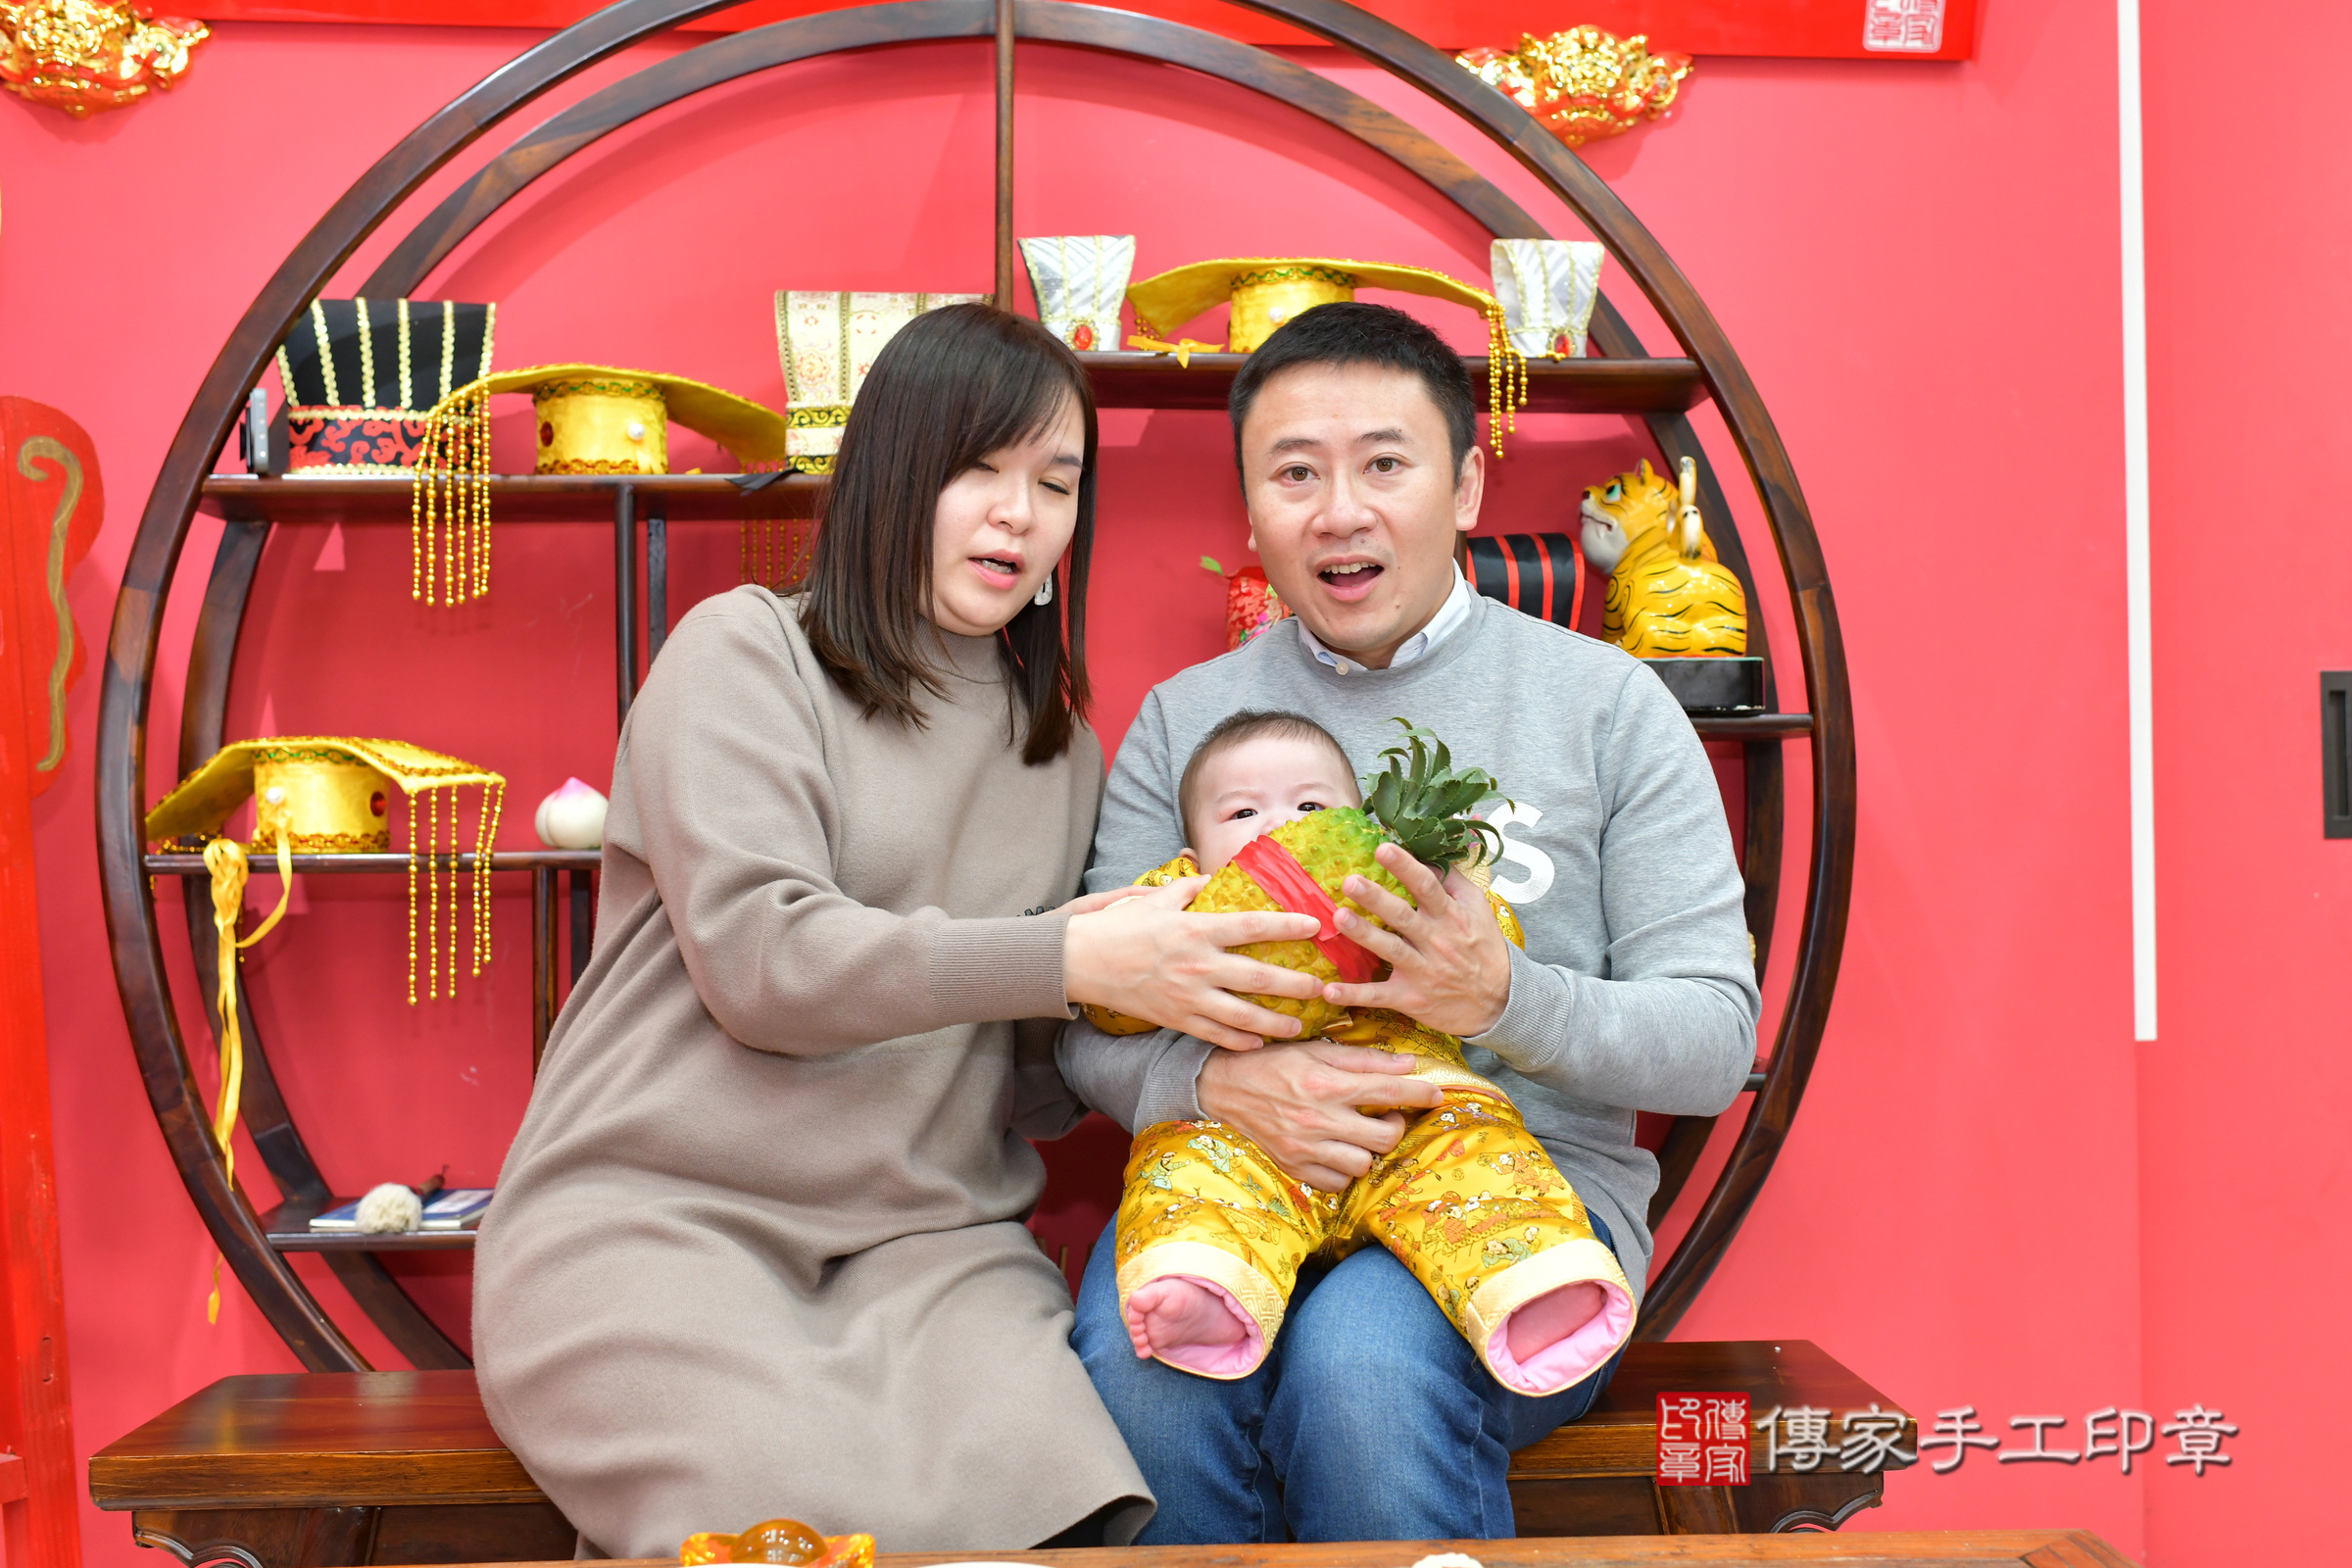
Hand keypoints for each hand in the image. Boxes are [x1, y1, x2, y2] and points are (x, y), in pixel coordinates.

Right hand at [1065, 879, 1323, 1051]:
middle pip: (1258, 977)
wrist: (1080, 961)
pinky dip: (1239, 1042)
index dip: (1288, 926)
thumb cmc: (1118, 925)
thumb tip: (1217, 877)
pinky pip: (1215, 1035)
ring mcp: (1187, 996)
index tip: (1315, 926)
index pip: (1253, 926)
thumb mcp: (1156, 898)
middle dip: (1295, 984)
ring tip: (1299, 1026)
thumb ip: (1192, 887)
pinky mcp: (1175, 1019)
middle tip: (1321, 987)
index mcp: (1196, 928)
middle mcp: (1197, 964)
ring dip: (1275, 1023)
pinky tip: (1258, 1043)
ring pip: (1242, 1016)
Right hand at [1198, 1042, 1444, 1191]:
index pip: (1389, 1091)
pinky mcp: (1294, 1167)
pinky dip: (1344, 1171)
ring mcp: (1306, 1148)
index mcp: (1327, 1084)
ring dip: (1369, 1149)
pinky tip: (1339, 1151)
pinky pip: (1337, 1182)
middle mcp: (1319, 1120)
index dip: (1420, 1093)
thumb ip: (1363, 1060)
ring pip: (1363, 1164)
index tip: (1435, 1094)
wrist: (1224, 1088)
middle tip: (1389, 1115)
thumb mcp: (1317, 1050)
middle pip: (1384, 1136)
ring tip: (1361, 1134)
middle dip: (1397, 1125)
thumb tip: (1406, 1065)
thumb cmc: (1275, 1064)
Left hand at [1323, 843, 1512, 1037]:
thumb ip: (1455, 879)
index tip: (1383, 848)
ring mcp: (1422, 971)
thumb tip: (1436, 849)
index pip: (1426, 886)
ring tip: (1340, 918)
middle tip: (1350, 881)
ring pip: (1389, 950)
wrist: (1499, 1002)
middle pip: (1402, 916)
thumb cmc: (1484, 948)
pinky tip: (1329, 990)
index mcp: (1450, 917)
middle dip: (1376, 898)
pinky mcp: (1410, 997)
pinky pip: (1378, 995)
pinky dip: (1354, 994)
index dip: (1405, 867)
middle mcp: (1435, 941)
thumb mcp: (1479, 909)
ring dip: (1364, 934)